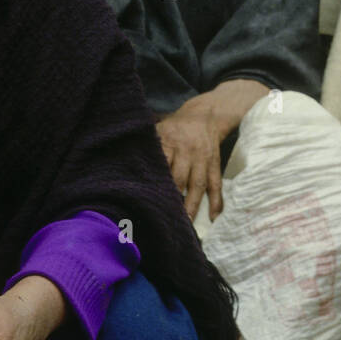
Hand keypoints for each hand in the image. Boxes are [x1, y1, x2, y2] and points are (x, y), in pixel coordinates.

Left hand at [156, 95, 222, 220]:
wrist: (206, 116)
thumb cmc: (175, 127)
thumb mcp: (160, 129)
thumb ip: (147, 146)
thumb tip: (125, 164)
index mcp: (169, 141)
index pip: (162, 163)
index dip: (156, 181)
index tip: (147, 199)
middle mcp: (187, 151)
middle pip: (180, 177)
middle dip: (173, 198)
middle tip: (165, 218)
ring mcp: (202, 159)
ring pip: (198, 185)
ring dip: (193, 205)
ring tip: (186, 224)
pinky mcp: (215, 164)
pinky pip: (216, 184)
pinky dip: (216, 201)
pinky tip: (213, 217)